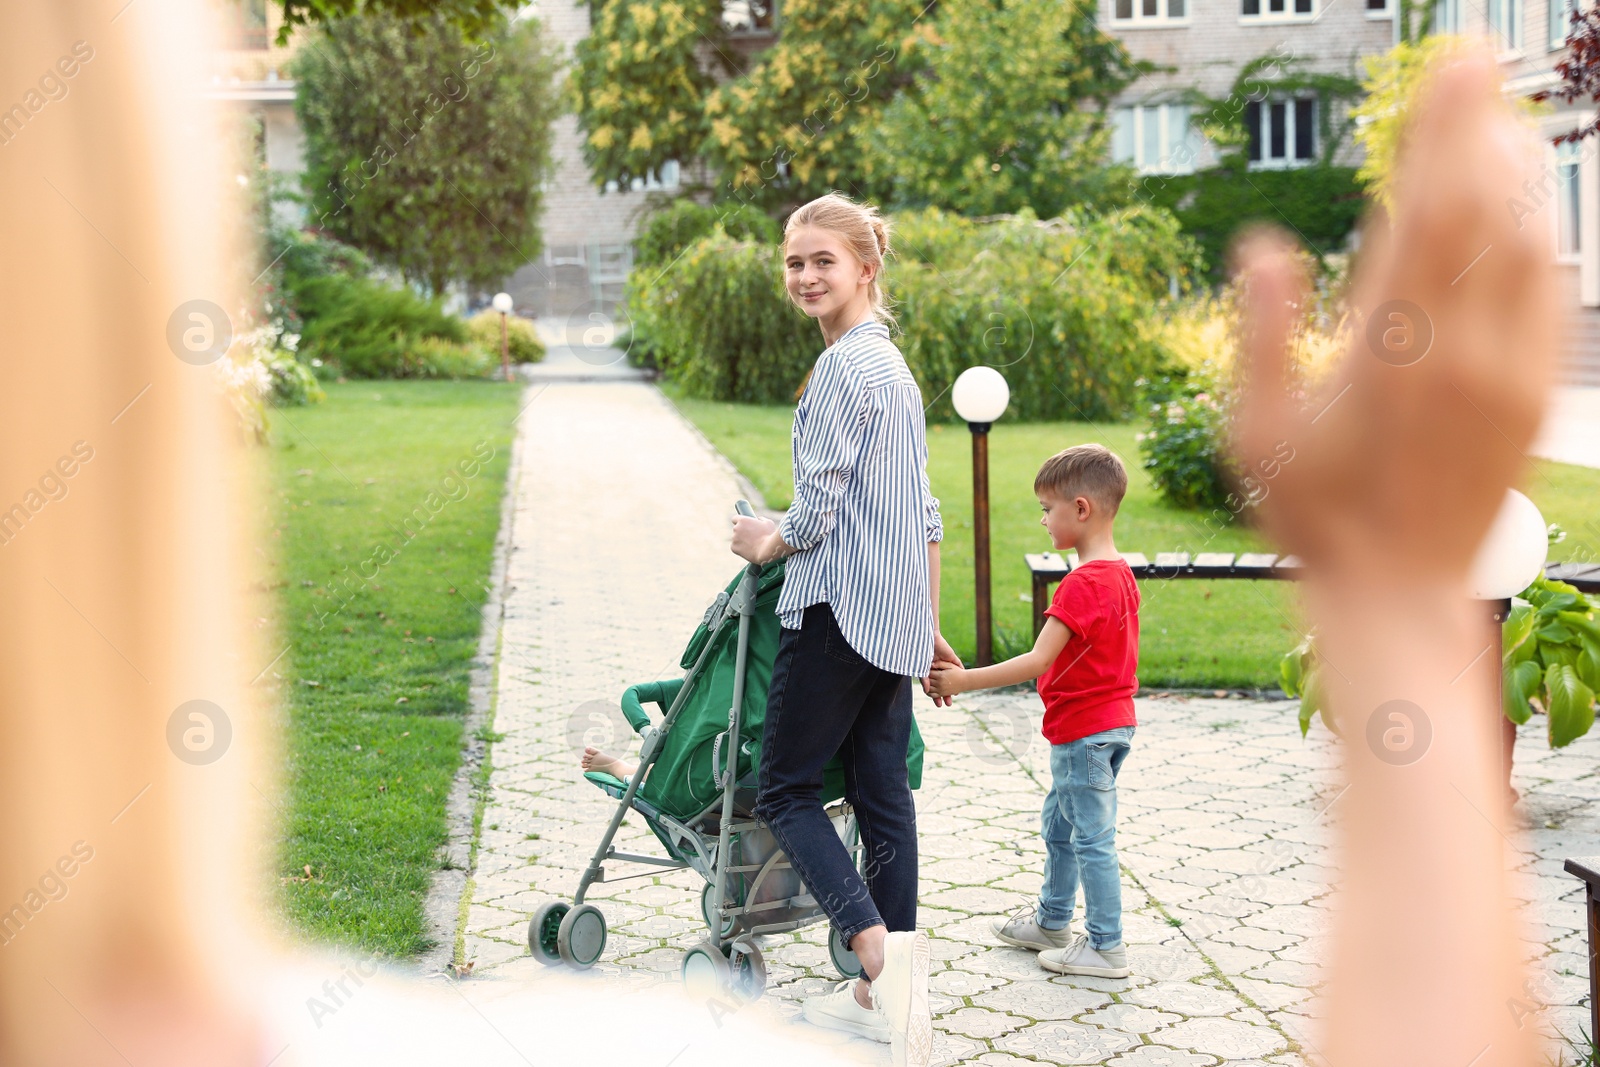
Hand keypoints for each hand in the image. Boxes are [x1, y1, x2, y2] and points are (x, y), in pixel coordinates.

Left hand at [730, 514, 777, 563]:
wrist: (766, 551)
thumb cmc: (769, 536)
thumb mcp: (768, 523)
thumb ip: (761, 520)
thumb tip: (758, 520)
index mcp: (743, 520)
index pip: (735, 519)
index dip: (740, 522)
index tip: (743, 525)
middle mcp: (736, 528)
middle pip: (736, 529)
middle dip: (742, 532)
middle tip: (752, 537)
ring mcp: (734, 538)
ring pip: (736, 539)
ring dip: (741, 540)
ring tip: (753, 545)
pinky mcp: (734, 548)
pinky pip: (735, 547)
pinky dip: (740, 549)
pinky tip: (749, 550)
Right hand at [922, 633, 960, 705]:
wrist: (927, 639)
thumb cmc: (921, 653)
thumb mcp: (921, 668)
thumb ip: (924, 679)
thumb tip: (926, 691)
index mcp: (930, 672)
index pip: (934, 688)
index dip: (936, 696)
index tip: (938, 705)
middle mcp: (939, 670)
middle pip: (944, 685)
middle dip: (946, 695)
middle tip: (949, 704)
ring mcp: (946, 664)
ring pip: (952, 678)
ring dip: (954, 687)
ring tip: (956, 695)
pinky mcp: (952, 658)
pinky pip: (958, 666)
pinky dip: (961, 673)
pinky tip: (963, 680)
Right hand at [1229, 47, 1556, 592]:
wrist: (1398, 594)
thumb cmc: (1312, 514)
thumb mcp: (1255, 430)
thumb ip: (1264, 331)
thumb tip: (1262, 243)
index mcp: (1388, 354)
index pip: (1426, 212)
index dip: (1442, 131)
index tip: (1451, 67)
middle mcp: (1460, 354)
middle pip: (1486, 210)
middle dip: (1483, 126)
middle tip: (1478, 60)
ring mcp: (1508, 374)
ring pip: (1530, 245)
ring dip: (1516, 174)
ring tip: (1496, 123)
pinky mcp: (1535, 396)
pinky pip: (1551, 295)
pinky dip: (1538, 236)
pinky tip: (1522, 211)